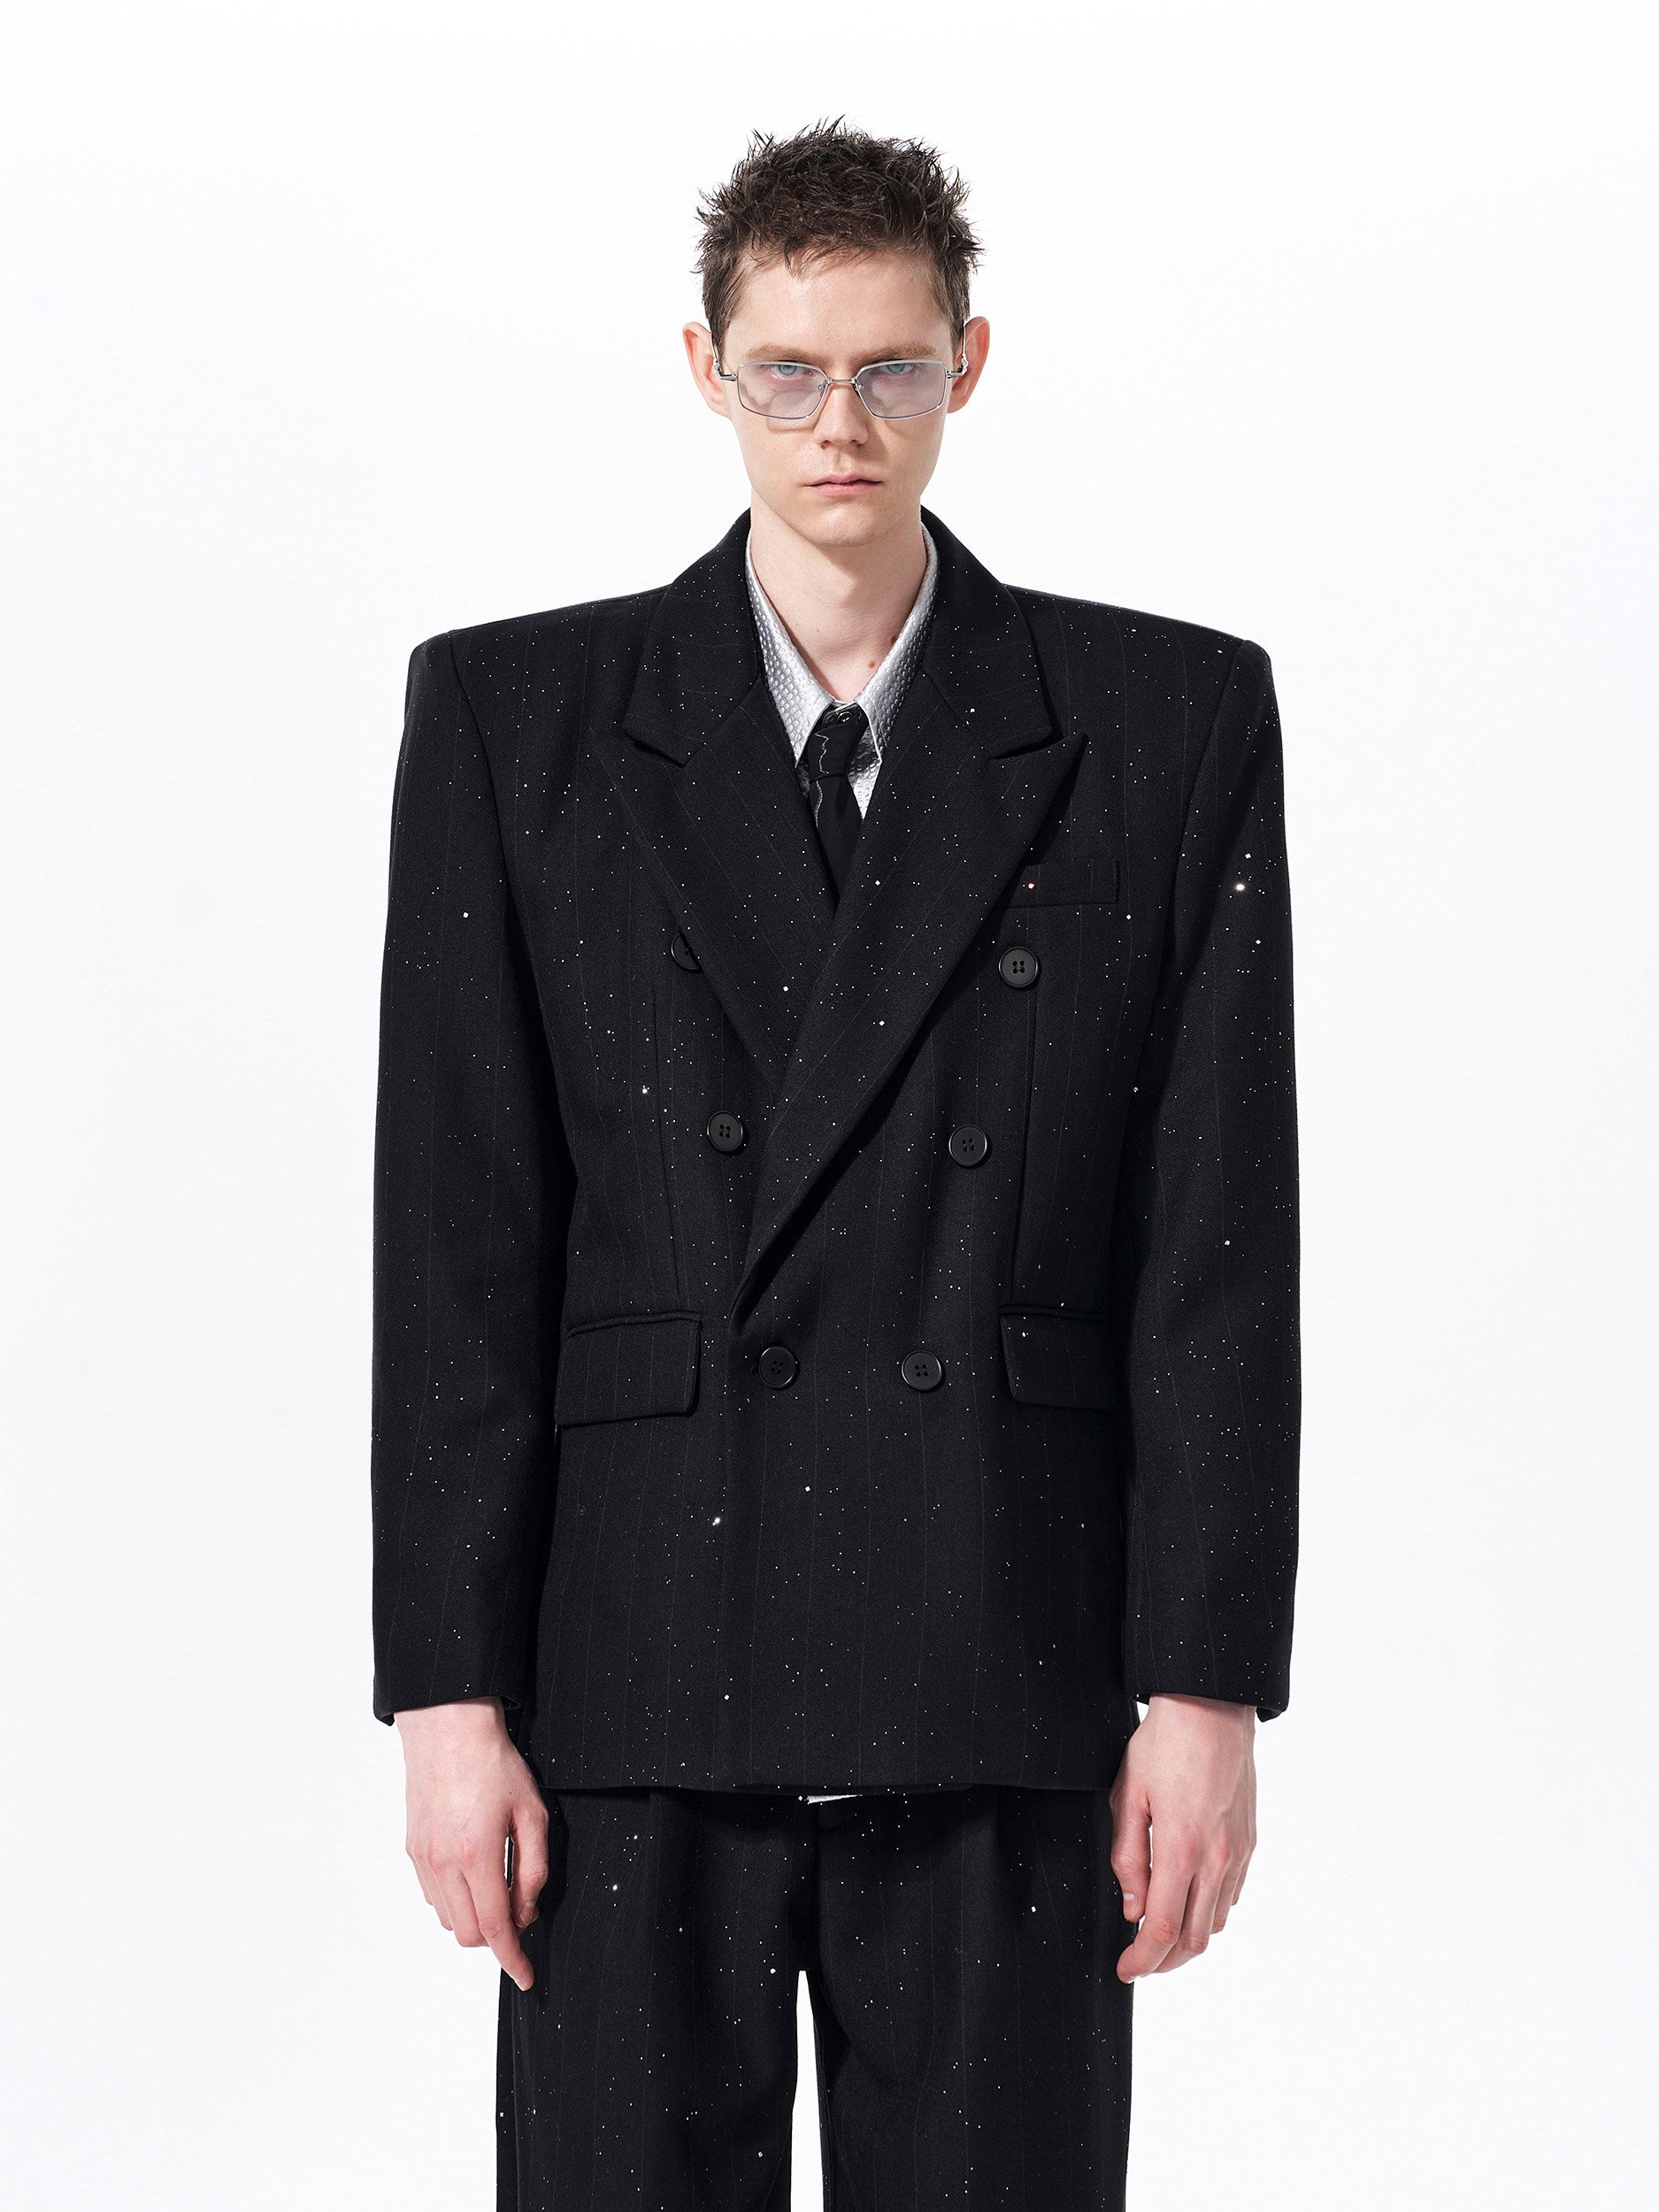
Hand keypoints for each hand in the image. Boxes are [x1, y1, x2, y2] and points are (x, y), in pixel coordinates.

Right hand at [395, 1696, 548, 1991]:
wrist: (448, 1728)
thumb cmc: (494, 1763)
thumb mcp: (532, 1811)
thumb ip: (533, 1868)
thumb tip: (526, 1910)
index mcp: (478, 1854)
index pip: (495, 1928)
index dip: (513, 1958)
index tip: (527, 1976)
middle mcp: (444, 1863)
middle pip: (469, 1933)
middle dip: (497, 1937)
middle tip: (520, 1913)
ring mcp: (423, 1858)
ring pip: (448, 1919)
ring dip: (474, 1919)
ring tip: (497, 1886)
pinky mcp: (412, 1849)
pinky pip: (433, 1896)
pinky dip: (454, 1900)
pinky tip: (473, 1874)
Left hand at [1108, 1693, 1256, 1981]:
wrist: (1212, 1709)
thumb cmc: (1164, 1744)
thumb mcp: (1128, 1795)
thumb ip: (1127, 1856)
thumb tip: (1132, 1907)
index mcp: (1180, 1847)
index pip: (1162, 1929)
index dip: (1142, 1959)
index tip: (1125, 1969)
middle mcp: (1216, 1858)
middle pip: (1194, 1939)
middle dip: (1164, 1962)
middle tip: (1139, 1961)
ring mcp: (1237, 1852)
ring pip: (1216, 1923)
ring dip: (1188, 1942)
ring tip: (1160, 1938)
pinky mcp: (1248, 1843)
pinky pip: (1231, 1896)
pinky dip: (1209, 1914)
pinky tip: (1188, 1904)